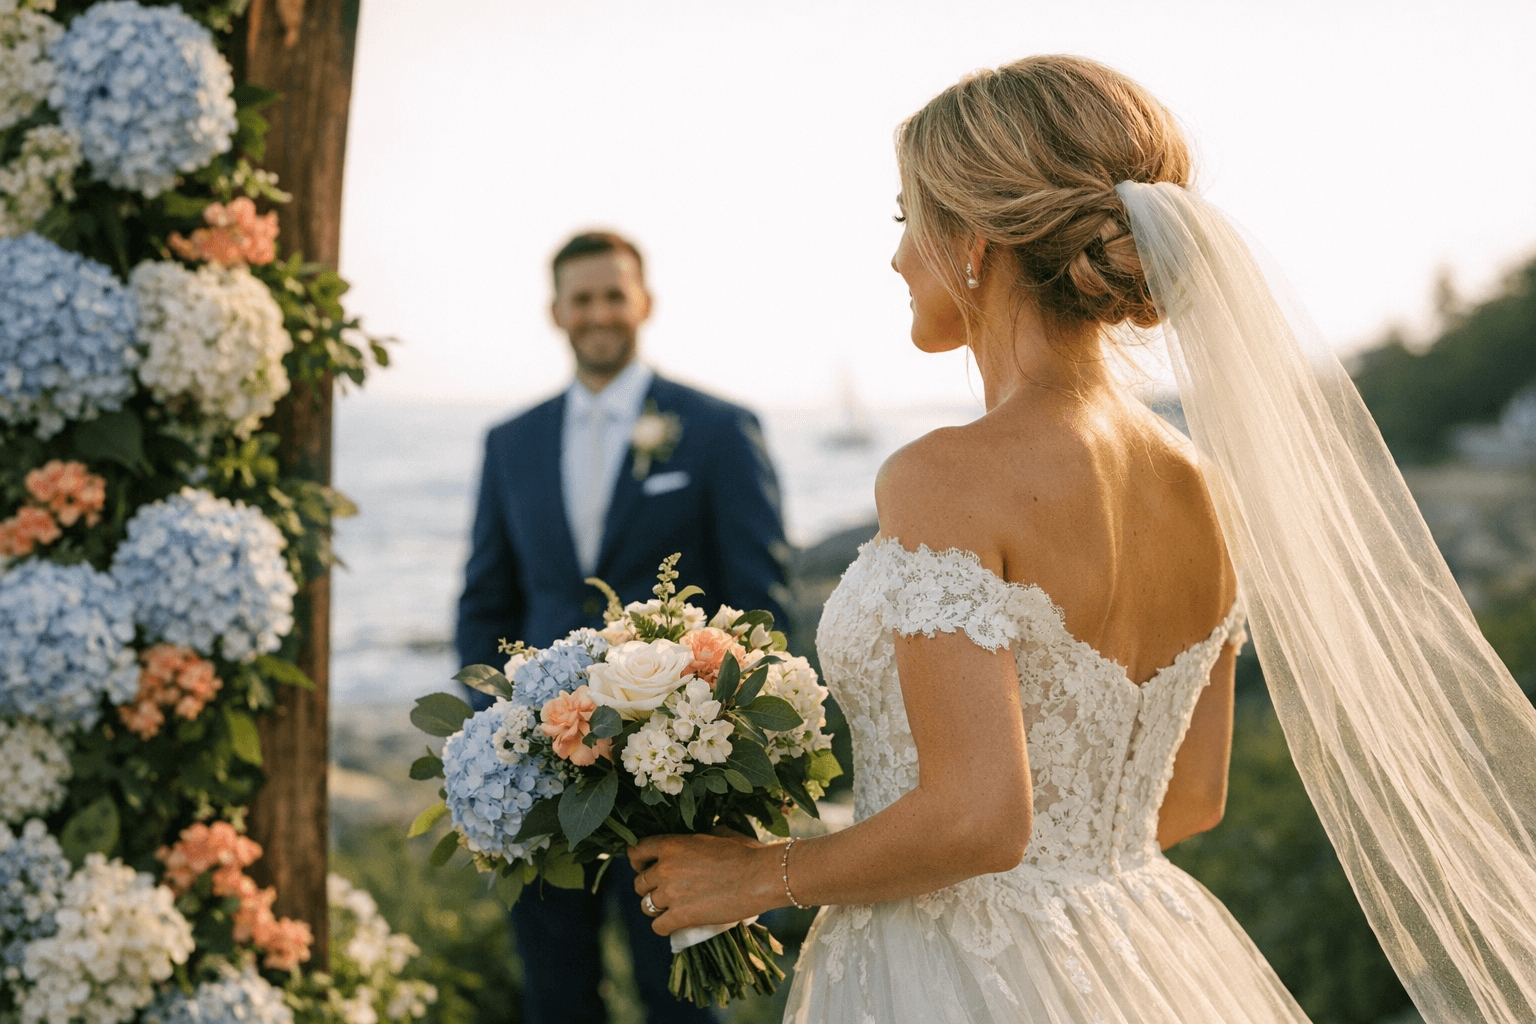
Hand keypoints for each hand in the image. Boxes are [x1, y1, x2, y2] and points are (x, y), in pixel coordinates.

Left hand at [629, 828, 780, 935]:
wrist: (760, 877)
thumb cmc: (746, 853)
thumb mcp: (721, 834)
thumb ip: (703, 836)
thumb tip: (706, 834)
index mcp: (672, 844)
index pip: (636, 852)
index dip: (637, 861)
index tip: (644, 867)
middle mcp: (665, 867)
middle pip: (639, 883)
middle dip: (648, 888)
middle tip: (663, 892)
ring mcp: (671, 893)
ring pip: (646, 906)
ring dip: (655, 909)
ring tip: (669, 910)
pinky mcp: (681, 916)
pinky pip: (658, 926)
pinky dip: (664, 927)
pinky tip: (674, 925)